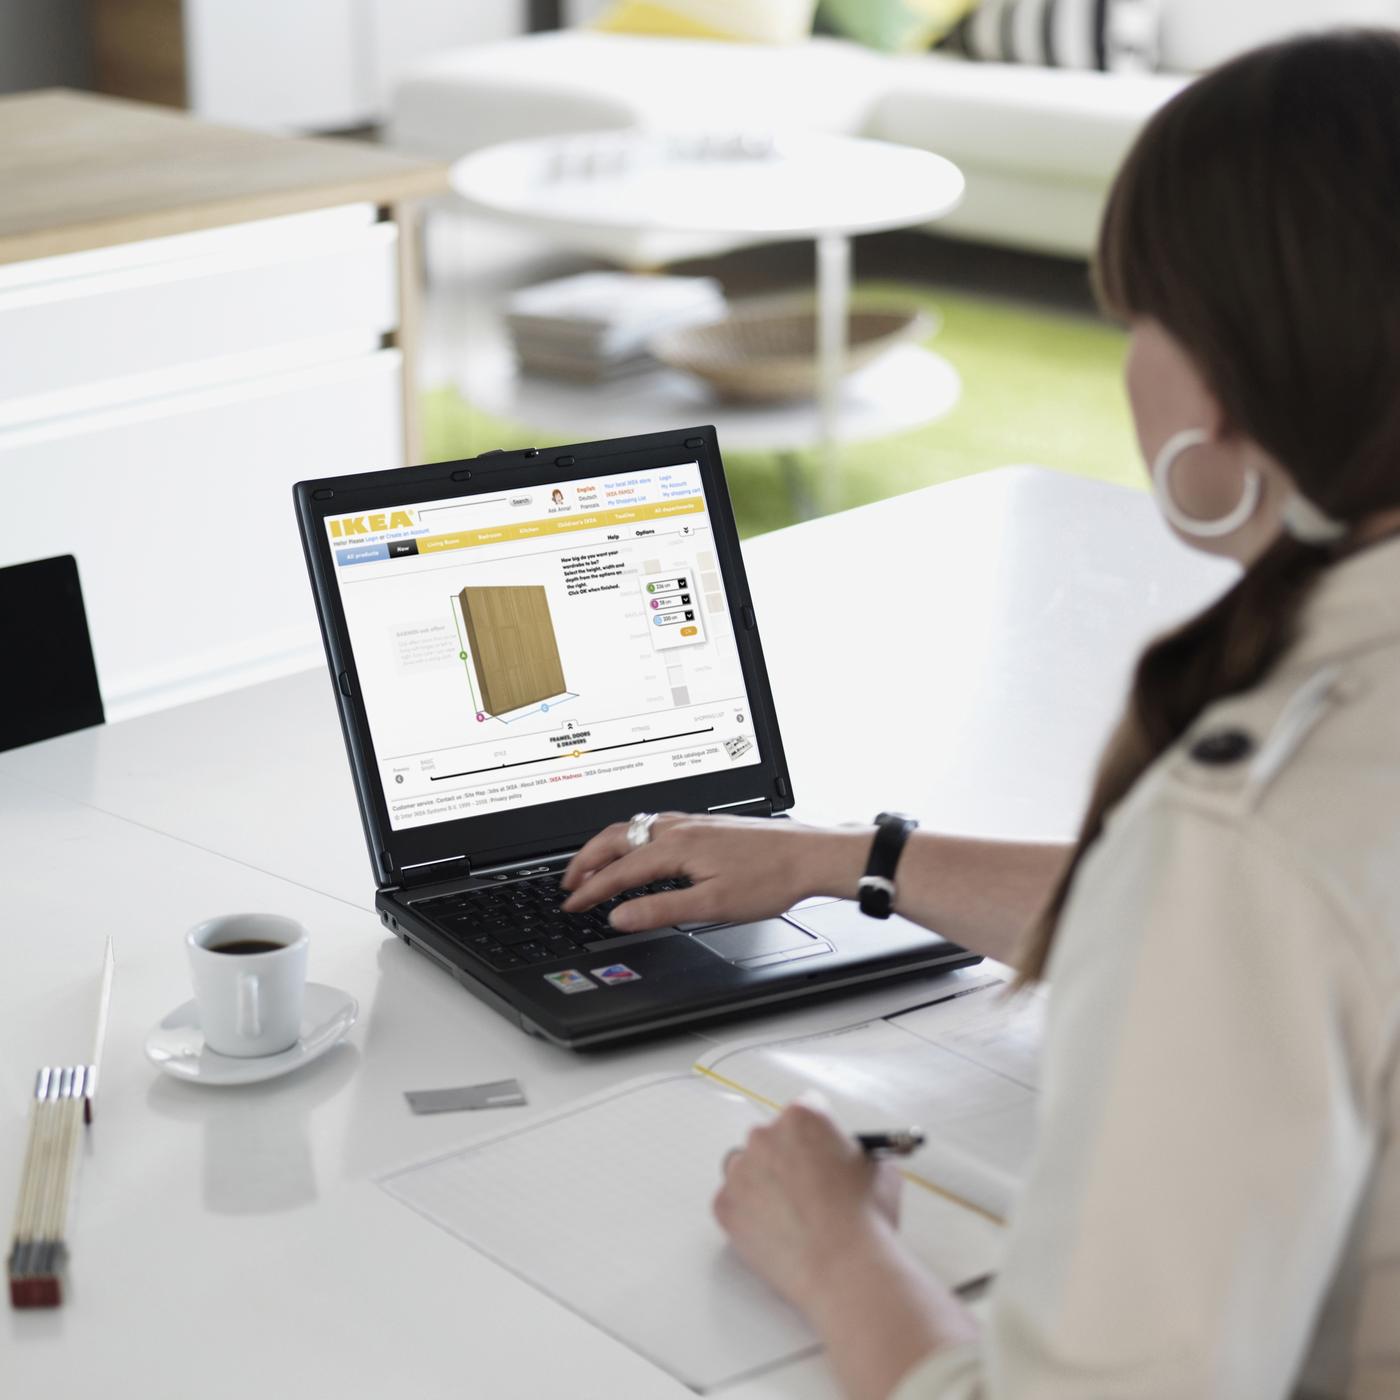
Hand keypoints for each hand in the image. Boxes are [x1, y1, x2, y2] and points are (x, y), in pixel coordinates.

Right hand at [560, 814, 862, 931]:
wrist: (810, 855)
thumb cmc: (771, 878)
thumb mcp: (712, 905)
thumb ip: (661, 910)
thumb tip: (620, 916)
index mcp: (676, 846)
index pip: (618, 870)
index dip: (590, 891)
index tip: (572, 906)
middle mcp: (680, 828)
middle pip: (616, 838)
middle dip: (586, 861)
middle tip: (568, 885)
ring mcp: (693, 823)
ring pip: (634, 828)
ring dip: (606, 847)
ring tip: (593, 867)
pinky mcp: (706, 825)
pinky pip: (653, 825)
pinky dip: (631, 838)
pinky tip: (639, 850)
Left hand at [713, 1098, 901, 1315]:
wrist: (846, 1271)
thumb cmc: (866, 1220)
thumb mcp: (880, 1170)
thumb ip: (858, 1153)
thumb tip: (851, 1158)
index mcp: (803, 1117)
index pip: (806, 1108)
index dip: (819, 1134)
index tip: (821, 1150)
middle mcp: (765, 1135)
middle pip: (772, 1137)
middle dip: (787, 1157)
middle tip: (806, 1187)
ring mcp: (741, 1170)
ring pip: (745, 1167)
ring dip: (761, 1181)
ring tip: (789, 1212)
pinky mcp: (725, 1205)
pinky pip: (732, 1202)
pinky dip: (748, 1214)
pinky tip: (775, 1231)